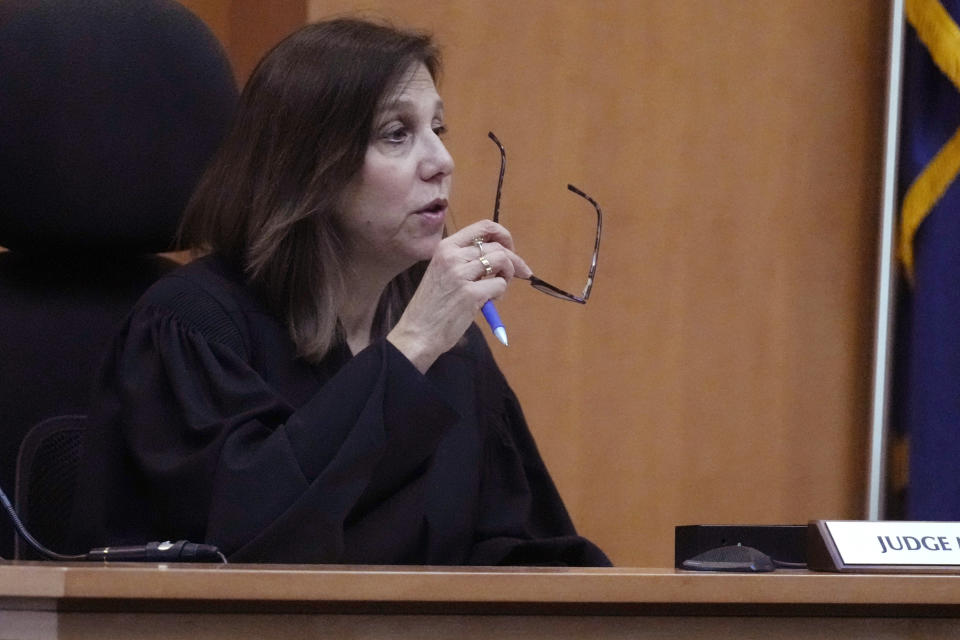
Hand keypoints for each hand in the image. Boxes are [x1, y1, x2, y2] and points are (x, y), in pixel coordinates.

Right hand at [387, 220, 531, 372]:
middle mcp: (452, 256)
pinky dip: (500, 293)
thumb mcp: (443, 272)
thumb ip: (465, 260)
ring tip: (497, 290)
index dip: (502, 235)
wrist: (417, 332)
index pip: (483, 226)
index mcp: (445, 247)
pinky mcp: (471, 293)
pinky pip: (500, 285)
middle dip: (515, 260)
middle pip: (497, 247)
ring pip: (502, 261)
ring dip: (508, 275)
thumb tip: (499, 255)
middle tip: (522, 272)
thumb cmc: (432, 306)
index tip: (509, 248)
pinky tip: (489, 302)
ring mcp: (461, 274)